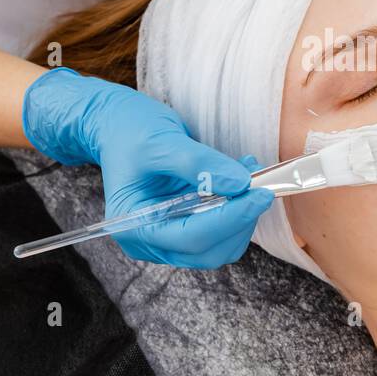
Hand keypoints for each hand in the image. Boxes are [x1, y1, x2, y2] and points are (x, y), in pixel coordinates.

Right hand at [22, 67, 273, 266]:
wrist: (115, 125)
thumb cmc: (129, 131)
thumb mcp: (162, 141)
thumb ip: (200, 164)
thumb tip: (240, 184)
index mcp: (135, 225)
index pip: (191, 237)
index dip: (231, 218)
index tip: (261, 193)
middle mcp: (151, 239)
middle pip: (208, 250)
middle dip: (239, 220)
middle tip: (260, 184)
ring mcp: (168, 235)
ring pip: (219, 245)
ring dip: (242, 214)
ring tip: (250, 173)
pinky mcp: (184, 225)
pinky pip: (219, 229)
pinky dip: (237, 208)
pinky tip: (241, 178)